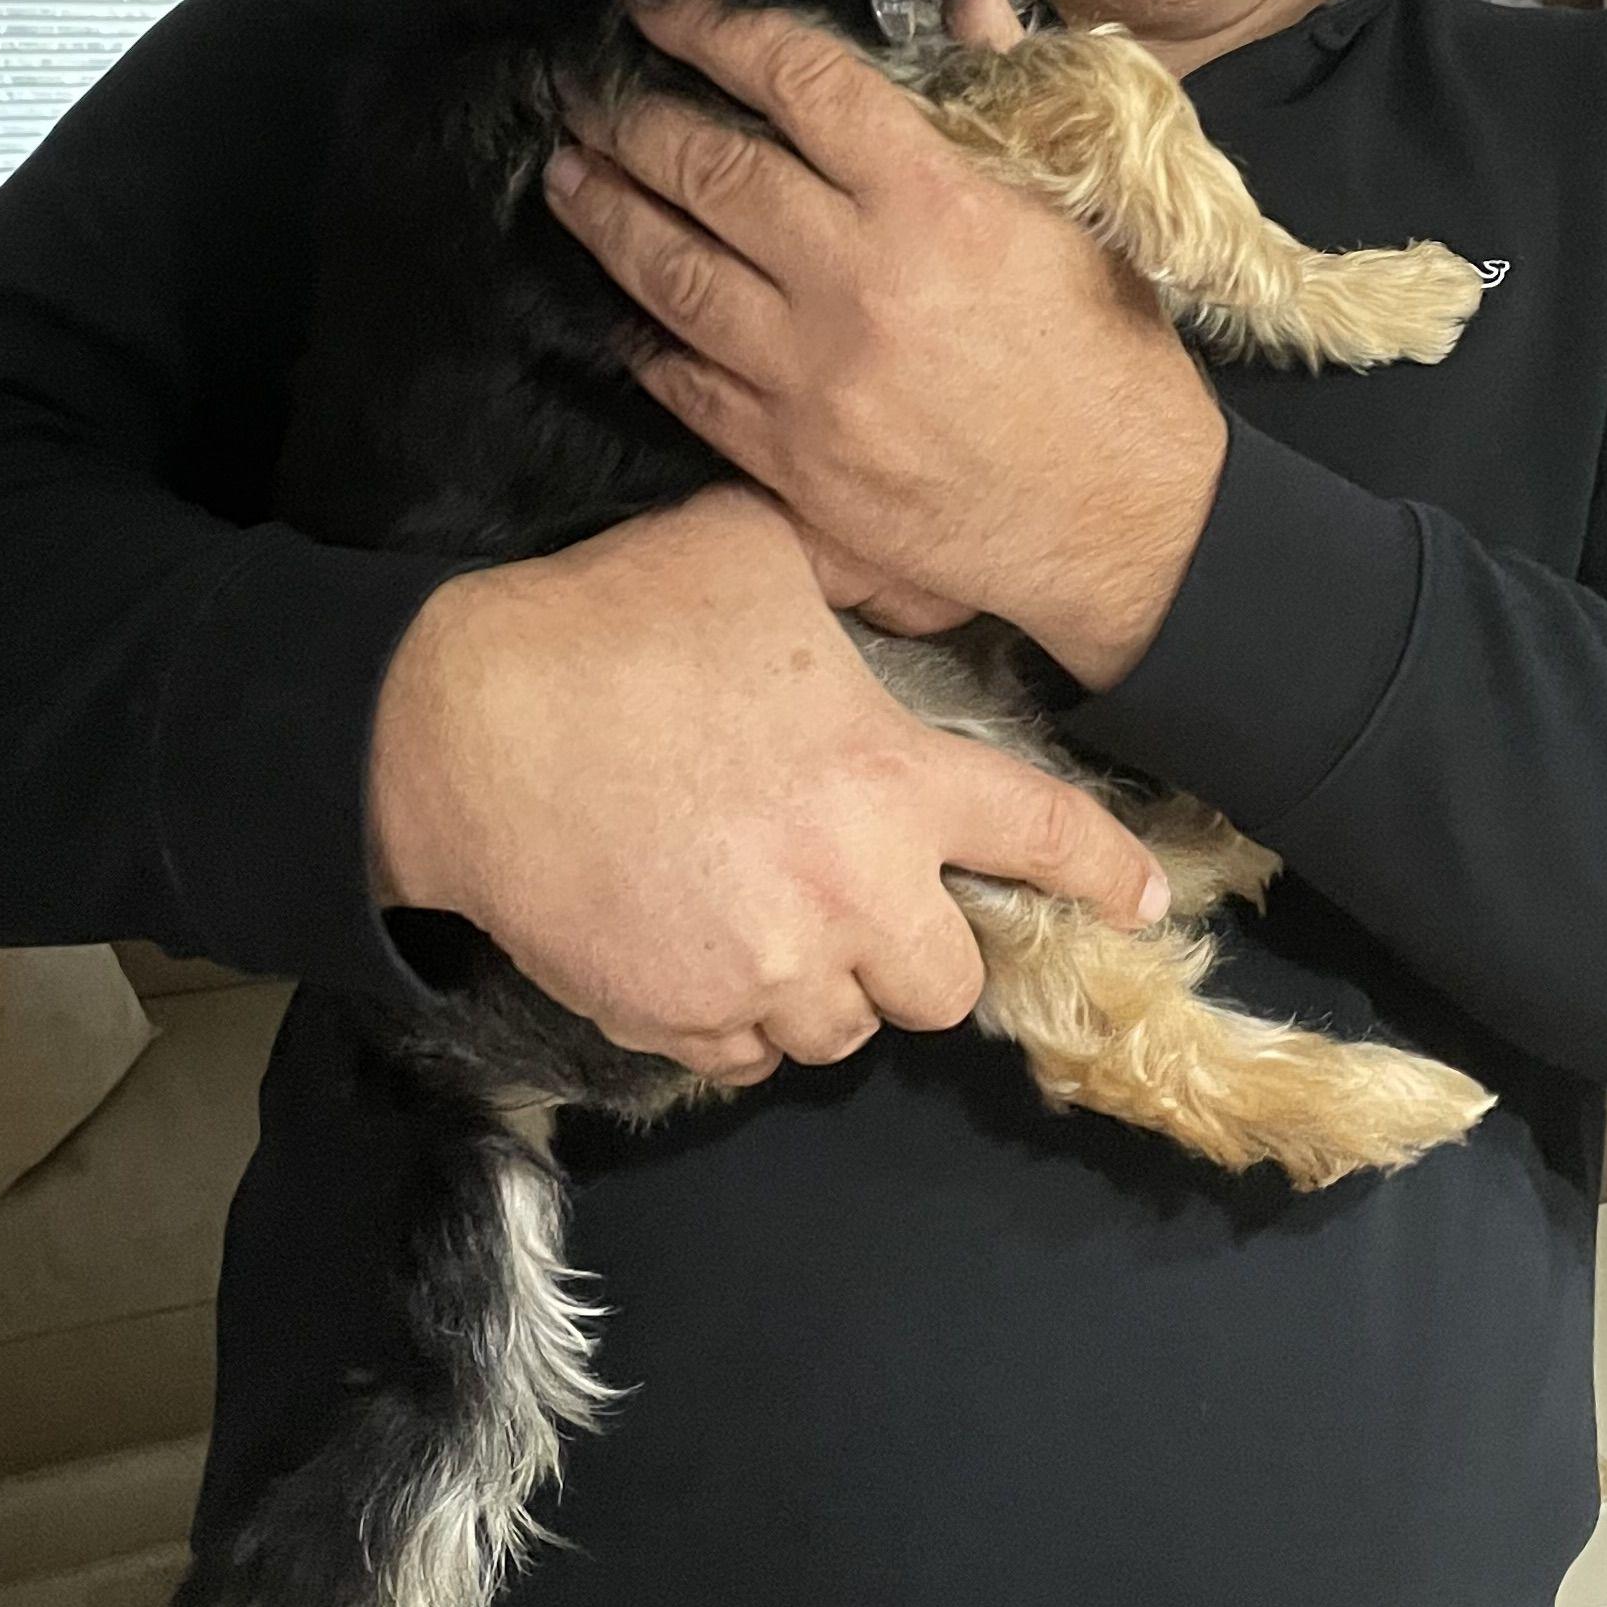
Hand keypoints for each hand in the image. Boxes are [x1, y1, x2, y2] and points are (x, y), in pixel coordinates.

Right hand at [364, 486, 1171, 1085]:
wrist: (462, 726)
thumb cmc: (611, 622)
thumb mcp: (752, 551)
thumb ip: (850, 576)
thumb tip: (904, 569)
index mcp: (890, 780)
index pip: (1041, 837)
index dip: (1102, 875)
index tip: (1144, 904)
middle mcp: (851, 894)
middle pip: (944, 984)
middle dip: (918, 949)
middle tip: (861, 896)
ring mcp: (766, 970)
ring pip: (844, 1029)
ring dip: (826, 987)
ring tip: (769, 919)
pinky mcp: (681, 1019)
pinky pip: (749, 1055)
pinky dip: (741, 1018)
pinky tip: (700, 950)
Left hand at [541, 0, 1227, 688]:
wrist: (1125, 520)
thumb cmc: (1109, 357)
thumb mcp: (1076, 209)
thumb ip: (1001, 90)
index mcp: (936, 203)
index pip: (798, 85)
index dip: (713, 32)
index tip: (658, 8)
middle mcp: (859, 282)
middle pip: (711, 174)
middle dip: (631, 121)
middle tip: (581, 91)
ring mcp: (813, 379)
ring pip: (672, 275)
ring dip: (606, 217)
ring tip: (567, 176)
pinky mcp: (792, 462)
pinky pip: (685, 384)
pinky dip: (642, 339)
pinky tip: (616, 308)